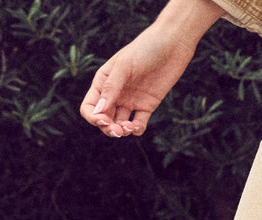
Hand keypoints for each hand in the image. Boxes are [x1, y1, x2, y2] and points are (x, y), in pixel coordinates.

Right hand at [80, 0, 222, 137]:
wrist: (171, 45)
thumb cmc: (144, 50)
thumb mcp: (124, 67)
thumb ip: (111, 89)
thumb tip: (98, 112)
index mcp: (103, 82)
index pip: (90, 107)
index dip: (93, 117)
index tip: (103, 121)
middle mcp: (115, 93)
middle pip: (105, 119)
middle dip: (109, 129)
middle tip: (118, 131)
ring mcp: (131, 101)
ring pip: (120, 124)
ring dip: (122, 131)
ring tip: (129, 128)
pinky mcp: (147, 106)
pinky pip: (138, 125)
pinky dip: (136, 130)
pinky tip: (138, 126)